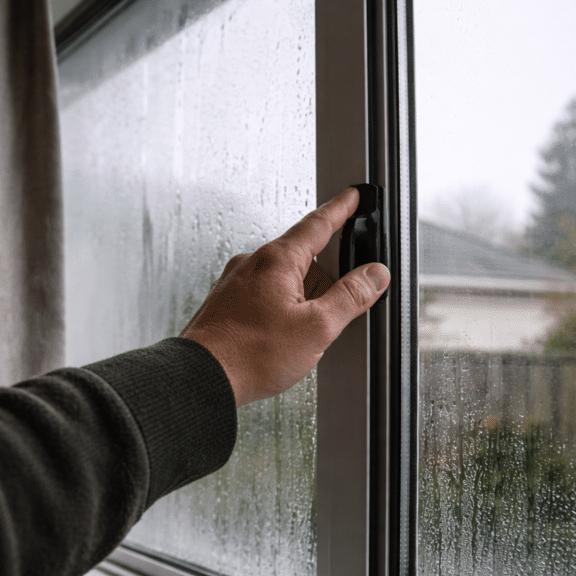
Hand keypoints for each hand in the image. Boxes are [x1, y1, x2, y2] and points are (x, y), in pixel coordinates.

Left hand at [180, 187, 390, 406]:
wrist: (200, 379)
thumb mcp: (316, 327)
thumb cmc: (249, 354)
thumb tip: (375, 275)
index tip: (352, 196)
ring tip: (305, 332)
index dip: (341, 209)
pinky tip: (282, 337)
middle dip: (325, 274)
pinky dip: (282, 310)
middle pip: (302, 255)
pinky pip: (264, 296)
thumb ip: (350, 297)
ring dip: (302, 298)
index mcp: (276, 260)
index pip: (317, 224)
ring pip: (283, 279)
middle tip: (337, 300)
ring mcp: (236, 283)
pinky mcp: (226, 304)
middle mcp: (252, 263)